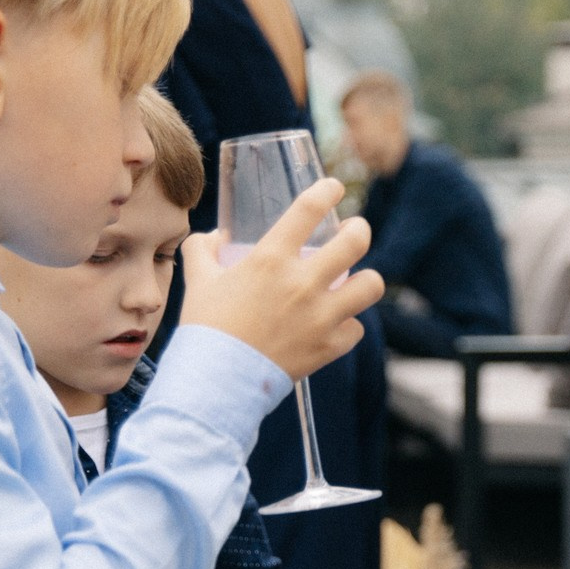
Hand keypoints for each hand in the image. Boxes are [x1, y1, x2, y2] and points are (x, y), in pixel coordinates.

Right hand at [179, 180, 383, 381]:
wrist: (216, 380)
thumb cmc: (206, 327)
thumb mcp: (198, 279)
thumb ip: (202, 250)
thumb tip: (215, 237)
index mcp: (271, 258)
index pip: (310, 208)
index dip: (328, 190)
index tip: (333, 188)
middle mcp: (302, 282)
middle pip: (356, 241)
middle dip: (359, 229)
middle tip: (354, 231)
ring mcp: (320, 316)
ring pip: (371, 285)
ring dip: (366, 279)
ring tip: (358, 279)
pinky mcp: (329, 347)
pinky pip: (356, 328)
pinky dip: (348, 325)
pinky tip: (338, 323)